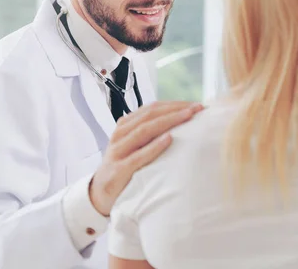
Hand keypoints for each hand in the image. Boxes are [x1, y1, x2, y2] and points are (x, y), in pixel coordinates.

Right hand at [89, 101, 203, 215]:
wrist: (99, 194)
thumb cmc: (123, 167)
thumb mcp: (134, 146)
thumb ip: (149, 133)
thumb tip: (180, 121)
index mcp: (125, 125)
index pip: (152, 108)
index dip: (174, 104)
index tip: (195, 104)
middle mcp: (121, 134)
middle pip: (150, 115)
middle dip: (176, 109)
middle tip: (197, 108)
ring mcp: (118, 151)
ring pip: (145, 130)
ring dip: (169, 121)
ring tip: (188, 117)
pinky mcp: (119, 170)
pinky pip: (139, 155)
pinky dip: (155, 146)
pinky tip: (169, 139)